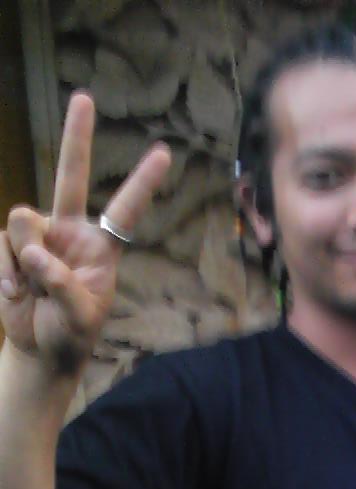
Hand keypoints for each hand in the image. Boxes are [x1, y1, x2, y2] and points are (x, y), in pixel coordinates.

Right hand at [0, 92, 169, 372]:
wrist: (41, 348)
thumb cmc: (71, 334)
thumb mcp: (79, 317)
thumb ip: (62, 285)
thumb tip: (34, 254)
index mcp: (100, 248)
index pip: (124, 211)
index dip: (142, 183)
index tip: (164, 153)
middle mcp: (70, 232)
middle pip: (71, 175)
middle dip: (76, 136)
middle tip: (84, 98)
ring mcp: (38, 235)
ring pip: (24, 219)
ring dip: (26, 258)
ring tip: (34, 291)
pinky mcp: (10, 245)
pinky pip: (1, 244)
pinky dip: (4, 272)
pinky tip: (15, 294)